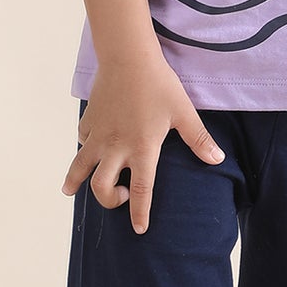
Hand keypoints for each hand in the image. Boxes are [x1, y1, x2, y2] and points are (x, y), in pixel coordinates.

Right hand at [62, 55, 224, 232]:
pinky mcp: (89, 120)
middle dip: (109, 200)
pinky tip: (87, 149)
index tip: (139, 229)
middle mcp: (116, 147)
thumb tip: (217, 159)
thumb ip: (199, 139)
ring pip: (80, 167)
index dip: (139, 212)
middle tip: (118, 197)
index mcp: (142, 148)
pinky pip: (82, 142)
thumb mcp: (184, 112)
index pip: (140, 190)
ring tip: (69, 190)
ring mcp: (99, 134)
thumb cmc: (159, 84)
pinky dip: (84, 149)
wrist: (128, 57)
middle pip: (102, 187)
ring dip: (74, 181)